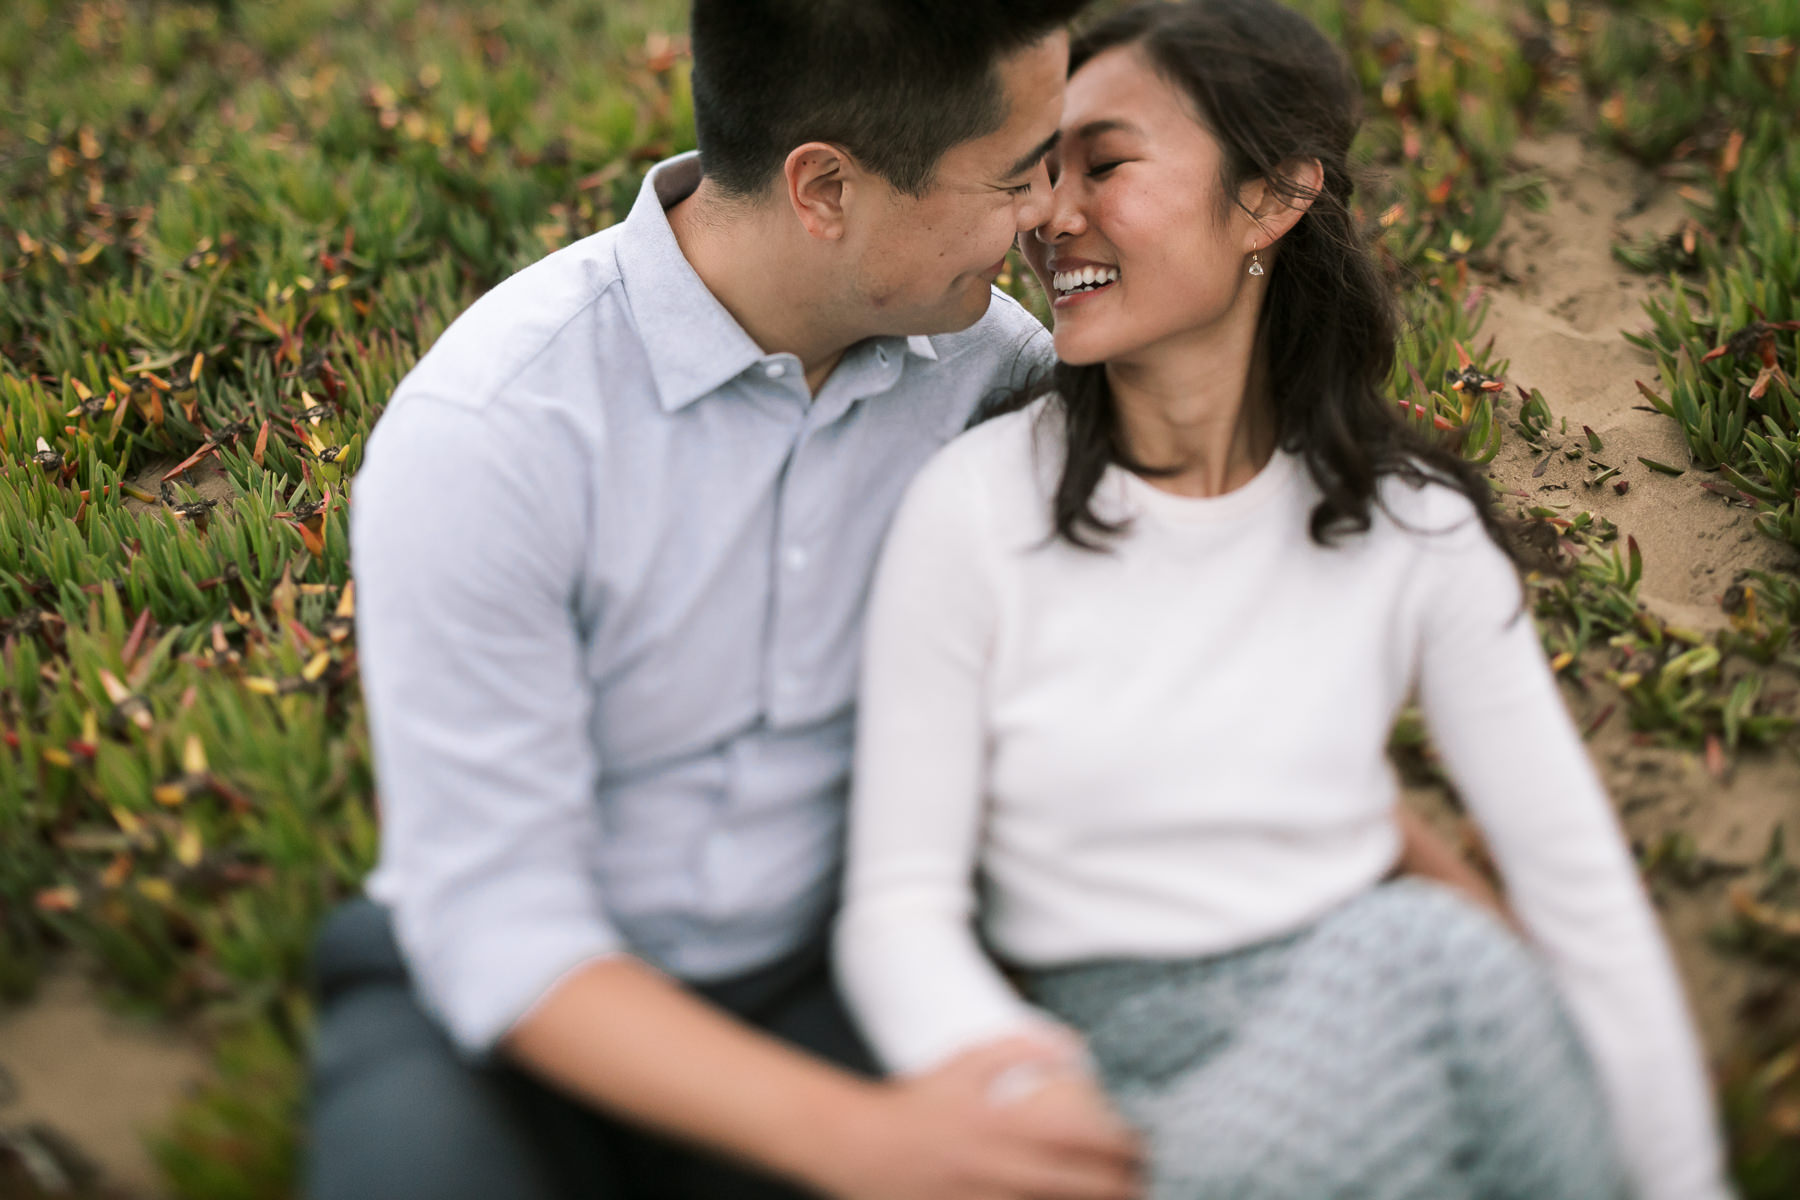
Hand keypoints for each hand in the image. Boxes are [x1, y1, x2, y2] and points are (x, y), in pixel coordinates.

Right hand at [812, 1036, 1142, 1199]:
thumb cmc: (915, 1103)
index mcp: (1003, 1124)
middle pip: (1083, 1186)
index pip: (1081, 1138)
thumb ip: (1017, 1048)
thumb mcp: (964, 1063)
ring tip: (1119, 1197)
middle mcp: (1000, 1168)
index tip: (1138, 1145)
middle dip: (1123, 1184)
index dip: (1121, 1145)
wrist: (860, 1148)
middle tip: (1140, 1178)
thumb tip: (1070, 1045)